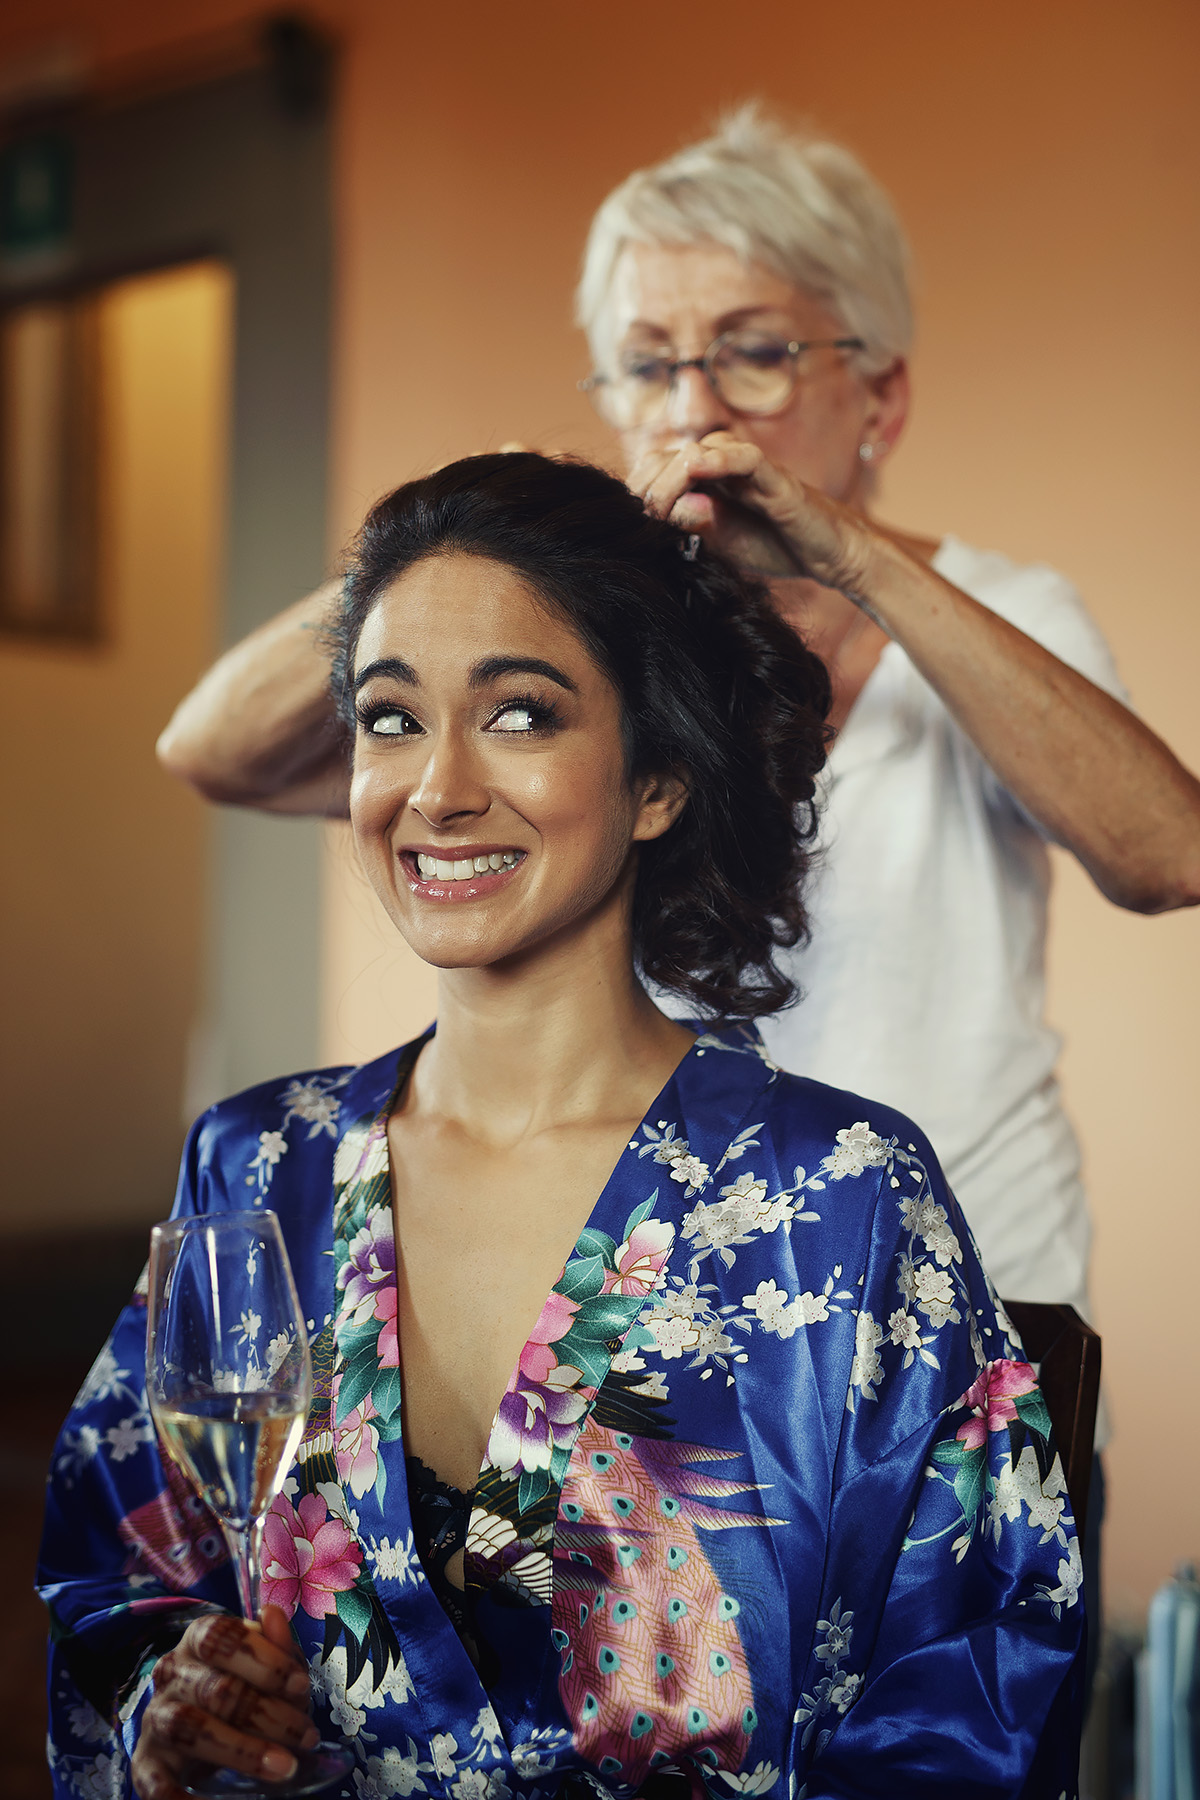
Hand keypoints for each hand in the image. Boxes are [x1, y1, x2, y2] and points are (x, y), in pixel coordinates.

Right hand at [131, 1606, 317, 1798]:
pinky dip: (179, 1798)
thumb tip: (273, 1616)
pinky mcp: (146, 1763)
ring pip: (188, 1728)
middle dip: (268, 1714)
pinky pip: (153, 1782)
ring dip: (240, 1750)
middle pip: (215, 1689)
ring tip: (283, 1767)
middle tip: (306, 1737)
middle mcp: (172, 1673)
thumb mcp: (267, 1666)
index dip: (264, 1660)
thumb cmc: (243, 1687)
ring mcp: (155, 1718)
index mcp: (199, 1639)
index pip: (223, 1638)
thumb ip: (275, 1647)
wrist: (200, 1729)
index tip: (301, 1686)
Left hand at [626, 432, 875, 593]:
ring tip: (660, 510)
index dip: (637, 489)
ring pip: (698, 452)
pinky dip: (720, 461)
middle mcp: (722, 464)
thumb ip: (687, 525)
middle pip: (667, 455)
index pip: (655, 466)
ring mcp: (748, 468)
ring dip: (671, 480)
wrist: (826, 555)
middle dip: (647, 487)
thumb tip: (658, 514)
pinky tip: (698, 469)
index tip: (628, 520)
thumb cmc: (772, 544)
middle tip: (642, 519)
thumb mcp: (716, 541)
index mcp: (704, 477)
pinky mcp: (776, 479)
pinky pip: (746, 458)